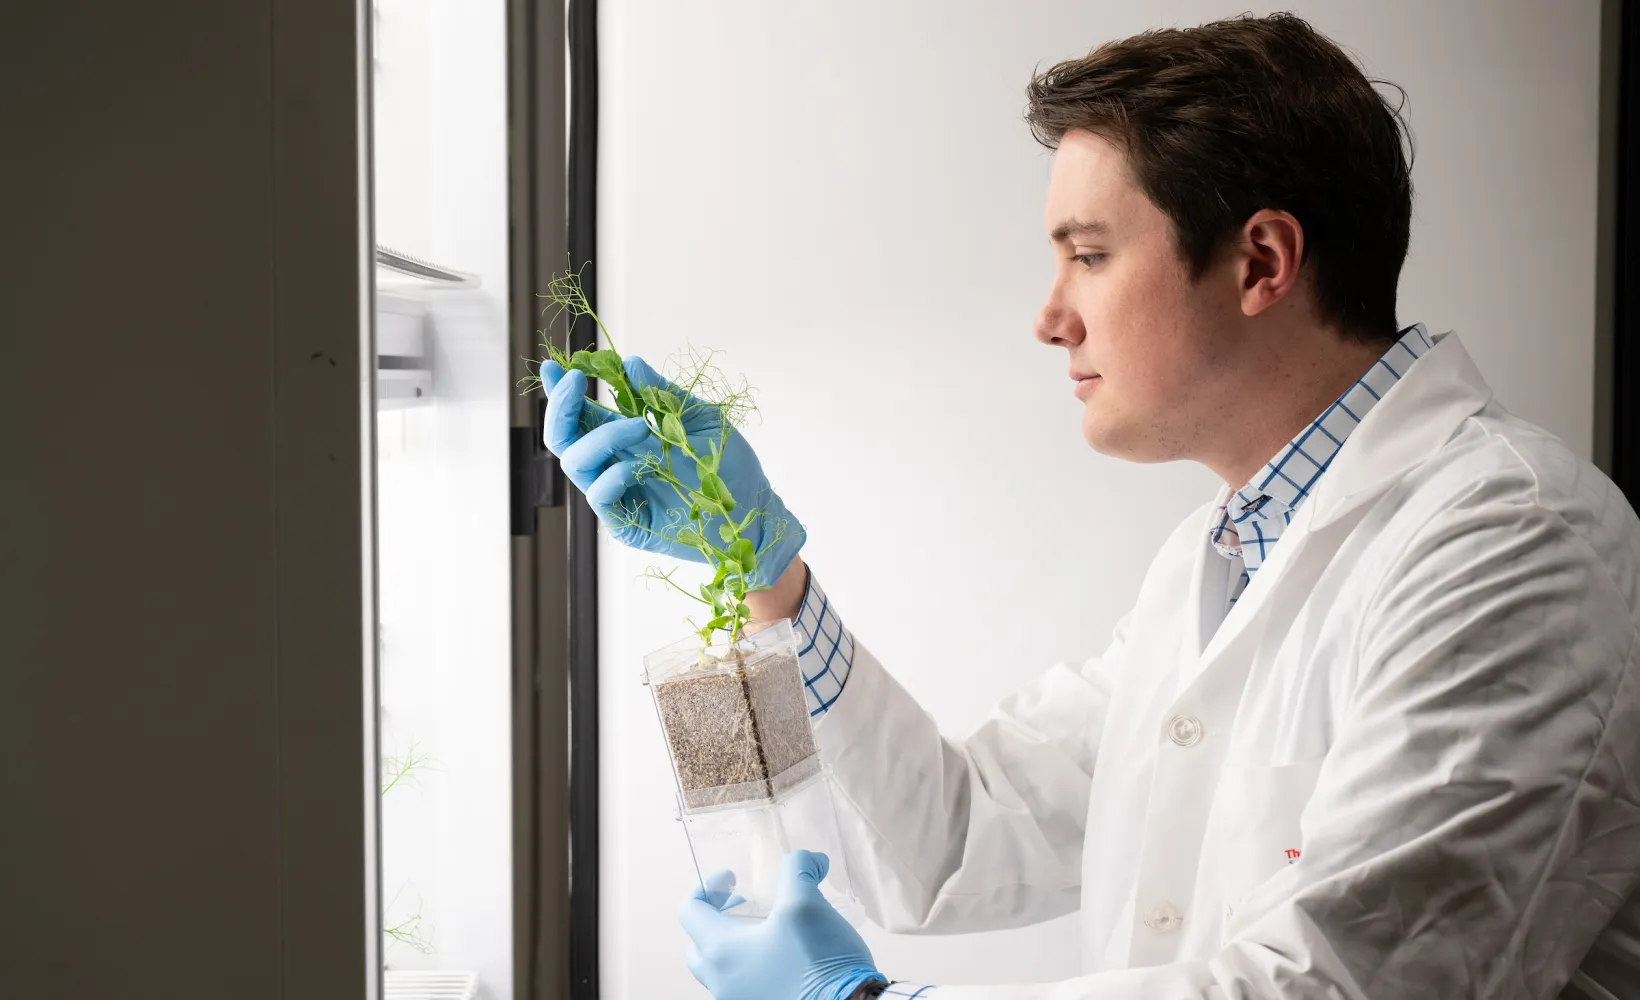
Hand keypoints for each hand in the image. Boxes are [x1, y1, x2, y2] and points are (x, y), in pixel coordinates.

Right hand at [541, 355, 804, 588]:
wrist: (753, 511)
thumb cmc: (728, 466)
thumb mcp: (697, 418)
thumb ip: (661, 395)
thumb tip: (629, 363)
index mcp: (626, 439)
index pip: (581, 414)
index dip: (561, 393)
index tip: (553, 366)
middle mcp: (614, 464)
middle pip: (563, 438)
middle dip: (561, 408)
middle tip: (575, 382)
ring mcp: (618, 494)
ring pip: (574, 463)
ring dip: (601, 437)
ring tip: (639, 427)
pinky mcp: (627, 523)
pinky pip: (599, 497)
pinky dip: (611, 477)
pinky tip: (637, 468)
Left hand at [679, 850, 879, 999]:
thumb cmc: (817, 960)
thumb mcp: (806, 903)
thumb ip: (798, 869)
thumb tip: (810, 859)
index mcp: (721, 950)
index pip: (689, 911)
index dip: (708, 886)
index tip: (733, 878)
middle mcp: (721, 981)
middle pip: (699, 944)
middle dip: (717, 918)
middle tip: (746, 905)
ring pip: (722, 968)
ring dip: (737, 943)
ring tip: (770, 929)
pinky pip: (743, 985)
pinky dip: (753, 965)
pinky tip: (785, 956)